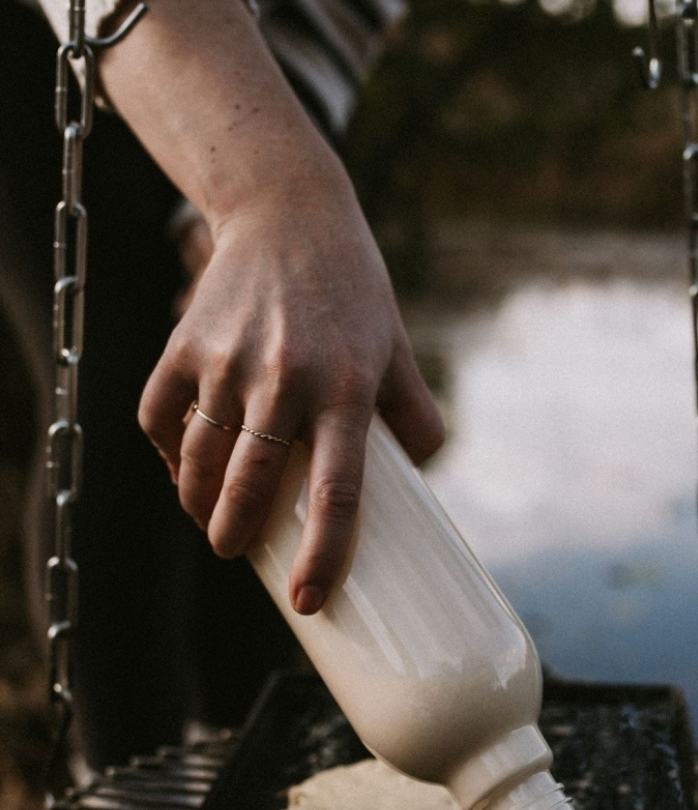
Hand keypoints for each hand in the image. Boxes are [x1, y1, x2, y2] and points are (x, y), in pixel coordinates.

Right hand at [98, 0, 443, 612]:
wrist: (289, 210)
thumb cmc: (352, 291)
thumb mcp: (396, 348)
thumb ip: (416, 416)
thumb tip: (423, 477)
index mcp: (348, 388)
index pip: (338, 491)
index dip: (324, 554)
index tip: (311, 599)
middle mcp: (286, 377)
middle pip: (251, 485)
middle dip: (236, 536)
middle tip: (237, 554)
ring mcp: (228, 360)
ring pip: (200, 459)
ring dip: (199, 504)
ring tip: (212, 521)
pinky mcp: (185, 343)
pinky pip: (161, 418)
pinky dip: (169, 454)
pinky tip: (185, 468)